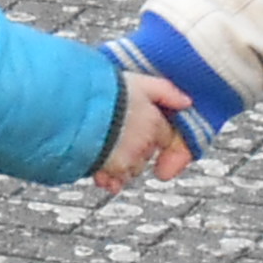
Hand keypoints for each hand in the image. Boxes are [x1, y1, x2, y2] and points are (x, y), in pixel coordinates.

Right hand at [93, 70, 198, 189]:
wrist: (76, 106)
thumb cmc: (103, 90)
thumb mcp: (137, 81)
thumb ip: (164, 91)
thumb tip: (187, 101)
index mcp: (153, 121)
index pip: (164, 137)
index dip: (151, 137)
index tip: (139, 135)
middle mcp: (144, 142)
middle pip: (145, 155)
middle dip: (134, 152)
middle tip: (115, 140)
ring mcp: (127, 157)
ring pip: (129, 169)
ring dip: (119, 166)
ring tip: (102, 152)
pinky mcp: (109, 169)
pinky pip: (112, 180)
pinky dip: (107, 179)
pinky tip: (99, 172)